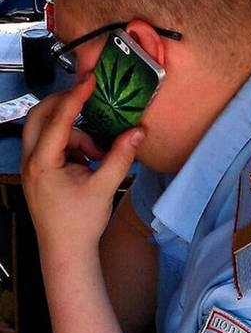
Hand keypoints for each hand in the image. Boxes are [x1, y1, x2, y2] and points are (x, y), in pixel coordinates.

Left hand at [21, 77, 144, 254]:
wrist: (66, 252)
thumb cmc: (79, 224)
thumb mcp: (104, 187)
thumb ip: (120, 157)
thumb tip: (137, 132)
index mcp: (42, 163)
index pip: (58, 120)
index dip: (75, 97)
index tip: (90, 81)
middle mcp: (31, 162)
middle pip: (39, 116)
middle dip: (64, 105)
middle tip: (88, 100)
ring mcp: (33, 167)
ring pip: (48, 130)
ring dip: (74, 131)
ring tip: (98, 153)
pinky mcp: (41, 172)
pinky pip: (54, 145)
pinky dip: (73, 145)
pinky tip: (91, 160)